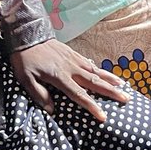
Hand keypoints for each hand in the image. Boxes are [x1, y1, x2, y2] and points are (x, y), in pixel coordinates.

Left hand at [10, 39, 130, 121]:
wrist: (27, 33)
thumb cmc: (25, 58)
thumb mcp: (26, 78)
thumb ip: (39, 94)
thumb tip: (51, 110)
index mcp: (60, 76)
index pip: (79, 94)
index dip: (91, 106)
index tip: (103, 116)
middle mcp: (71, 68)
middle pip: (94, 82)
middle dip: (111, 92)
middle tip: (125, 98)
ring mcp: (73, 59)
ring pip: (95, 71)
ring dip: (110, 79)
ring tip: (123, 85)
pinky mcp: (72, 53)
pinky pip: (89, 62)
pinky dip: (100, 69)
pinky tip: (106, 73)